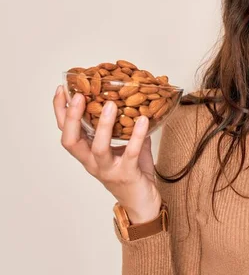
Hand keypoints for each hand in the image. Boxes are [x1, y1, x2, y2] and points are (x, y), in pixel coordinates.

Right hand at [53, 86, 161, 222]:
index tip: (62, 89)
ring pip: (98, 147)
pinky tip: (143, 120)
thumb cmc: (133, 174)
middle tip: (78, 95)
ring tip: (111, 104)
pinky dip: (137, 135)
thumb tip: (133, 102)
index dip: (60, 112)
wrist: (143, 204)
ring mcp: (108, 170)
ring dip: (104, 125)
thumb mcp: (125, 148)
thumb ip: (126, 129)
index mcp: (87, 155)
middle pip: (71, 141)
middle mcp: (92, 163)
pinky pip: (130, 153)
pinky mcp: (126, 174)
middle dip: (71, 117)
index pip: (66, 132)